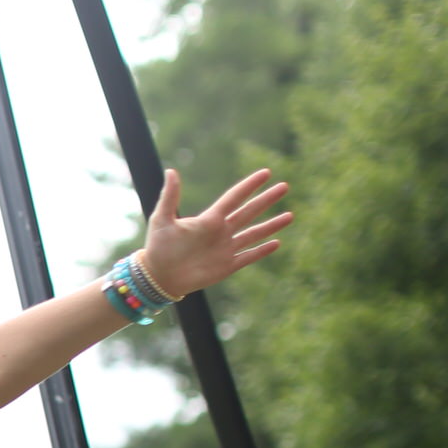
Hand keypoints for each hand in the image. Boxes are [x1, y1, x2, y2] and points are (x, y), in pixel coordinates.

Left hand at [140, 168, 293, 298]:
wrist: (157, 276)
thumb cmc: (157, 247)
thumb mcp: (162, 219)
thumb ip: (169, 197)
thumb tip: (171, 171)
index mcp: (209, 219)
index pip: (234, 198)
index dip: (249, 185)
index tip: (266, 173)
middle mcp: (221, 232)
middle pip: (249, 212)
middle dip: (267, 200)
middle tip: (285, 187)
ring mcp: (225, 249)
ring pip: (254, 234)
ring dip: (271, 225)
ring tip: (290, 215)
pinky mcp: (226, 266)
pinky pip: (248, 256)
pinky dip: (262, 251)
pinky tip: (277, 243)